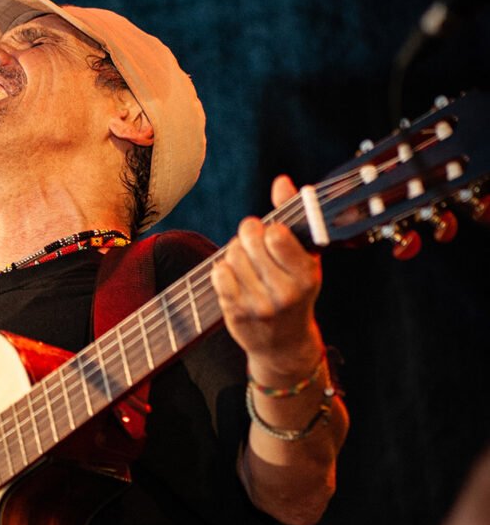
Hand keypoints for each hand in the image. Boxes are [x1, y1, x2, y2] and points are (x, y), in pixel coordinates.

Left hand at [211, 175, 323, 376]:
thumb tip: (281, 181)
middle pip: (250, 240)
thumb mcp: (304, 257)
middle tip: (253, 242)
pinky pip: (218, 274)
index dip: (269, 229)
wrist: (283, 343)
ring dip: (235, 253)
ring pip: (232, 255)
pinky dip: (222, 269)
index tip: (272, 235)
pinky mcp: (236, 313)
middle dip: (248, 234)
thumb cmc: (295, 290)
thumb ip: (293, 216)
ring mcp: (259, 305)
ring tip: (246, 262)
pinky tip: (234, 275)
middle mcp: (284, 293)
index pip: (276, 235)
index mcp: (307, 275)